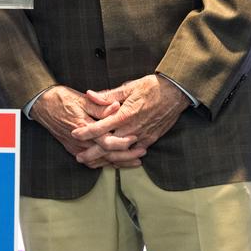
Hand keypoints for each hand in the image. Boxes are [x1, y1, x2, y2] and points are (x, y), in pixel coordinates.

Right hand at [29, 86, 141, 167]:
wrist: (42, 105)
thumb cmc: (62, 99)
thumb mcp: (82, 99)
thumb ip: (100, 106)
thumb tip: (117, 107)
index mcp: (84, 127)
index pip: (107, 141)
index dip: (123, 142)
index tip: (136, 138)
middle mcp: (80, 141)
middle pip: (107, 155)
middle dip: (126, 156)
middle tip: (142, 153)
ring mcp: (76, 147)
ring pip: (101, 161)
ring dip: (119, 162)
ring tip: (134, 162)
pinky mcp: (73, 149)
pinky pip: (91, 162)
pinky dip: (105, 164)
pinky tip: (115, 163)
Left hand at [70, 75, 189, 152]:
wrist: (175, 93)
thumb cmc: (150, 87)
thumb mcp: (127, 87)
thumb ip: (107, 95)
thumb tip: (89, 95)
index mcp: (125, 114)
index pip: (101, 127)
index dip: (86, 132)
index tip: (74, 134)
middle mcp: (132, 128)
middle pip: (108, 146)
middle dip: (92, 153)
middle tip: (79, 157)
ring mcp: (142, 136)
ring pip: (120, 153)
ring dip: (105, 159)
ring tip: (93, 162)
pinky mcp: (150, 139)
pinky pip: (133, 153)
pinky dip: (122, 159)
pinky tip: (114, 161)